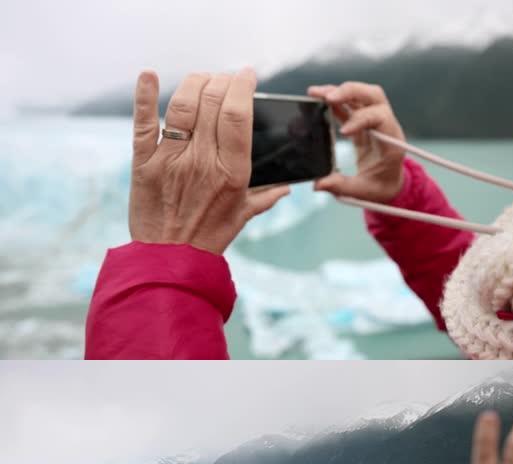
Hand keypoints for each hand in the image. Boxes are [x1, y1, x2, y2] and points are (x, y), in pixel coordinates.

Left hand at [129, 69, 289, 254]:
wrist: (168, 257)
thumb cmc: (208, 237)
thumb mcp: (243, 217)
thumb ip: (266, 197)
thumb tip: (287, 187)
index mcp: (232, 173)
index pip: (238, 117)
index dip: (242, 88)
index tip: (246, 75)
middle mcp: (202, 161)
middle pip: (211, 103)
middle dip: (220, 81)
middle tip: (225, 78)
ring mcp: (170, 159)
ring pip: (182, 106)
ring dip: (193, 83)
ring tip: (202, 79)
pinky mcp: (143, 161)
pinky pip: (144, 122)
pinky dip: (144, 96)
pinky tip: (148, 76)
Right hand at [307, 82, 406, 202]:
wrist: (390, 183)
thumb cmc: (381, 187)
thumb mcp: (364, 191)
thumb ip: (342, 187)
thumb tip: (318, 183)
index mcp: (392, 142)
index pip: (381, 118)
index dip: (361, 119)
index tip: (343, 131)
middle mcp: (385, 125)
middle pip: (374, 95)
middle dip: (350, 92)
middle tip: (327, 97)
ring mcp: (374, 119)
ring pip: (361, 94)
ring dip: (338, 91)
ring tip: (314, 93)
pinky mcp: (362, 118)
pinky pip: (350, 102)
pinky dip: (334, 97)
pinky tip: (316, 98)